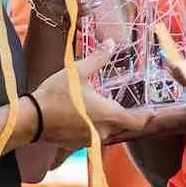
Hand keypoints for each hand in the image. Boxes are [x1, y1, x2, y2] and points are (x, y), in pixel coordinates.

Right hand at [31, 43, 149, 145]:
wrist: (31, 119)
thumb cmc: (56, 95)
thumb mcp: (78, 72)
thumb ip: (98, 58)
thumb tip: (111, 43)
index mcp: (110, 114)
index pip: (138, 121)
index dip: (148, 117)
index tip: (154, 112)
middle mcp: (104, 131)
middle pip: (125, 127)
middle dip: (130, 117)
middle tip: (135, 106)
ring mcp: (91, 140)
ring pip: (110, 132)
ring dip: (113, 121)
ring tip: (110, 107)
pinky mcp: (79, 144)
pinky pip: (96, 136)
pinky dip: (98, 126)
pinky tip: (90, 115)